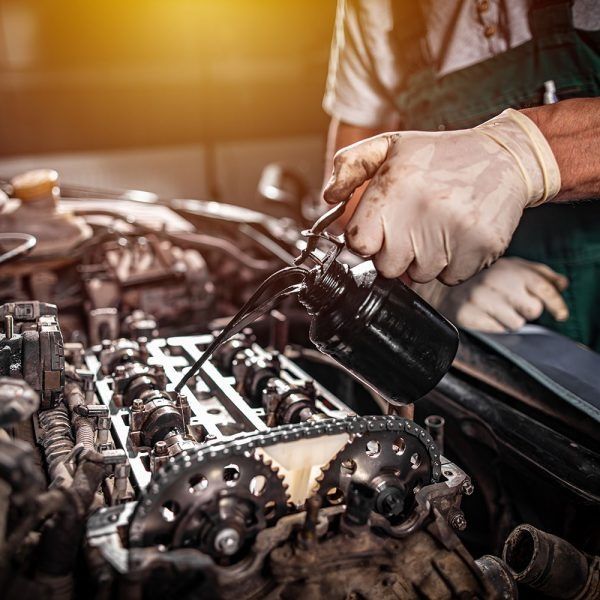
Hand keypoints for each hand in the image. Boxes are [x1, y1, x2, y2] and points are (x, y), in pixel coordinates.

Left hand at [323, 109, 560, 284]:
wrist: (506, 156)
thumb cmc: (442, 155)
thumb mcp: (391, 145)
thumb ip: (351, 167)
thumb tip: (329, 197)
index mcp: (394, 190)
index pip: (360, 244)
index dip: (369, 240)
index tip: (381, 230)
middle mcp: (420, 212)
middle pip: (388, 267)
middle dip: (396, 253)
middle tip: (414, 227)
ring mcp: (452, 233)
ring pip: (420, 275)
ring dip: (425, 259)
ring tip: (438, 227)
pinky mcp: (479, 248)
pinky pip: (450, 277)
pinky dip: (452, 264)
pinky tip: (457, 235)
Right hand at [423, 257, 568, 331]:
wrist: (438, 286)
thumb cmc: (478, 277)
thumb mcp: (510, 266)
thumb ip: (540, 273)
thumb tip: (562, 283)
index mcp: (511, 268)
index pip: (546, 288)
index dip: (557, 304)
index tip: (561, 315)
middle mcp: (498, 282)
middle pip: (533, 310)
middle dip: (525, 311)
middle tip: (511, 305)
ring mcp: (482, 300)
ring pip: (515, 325)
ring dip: (507, 321)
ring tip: (493, 310)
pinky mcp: (470, 316)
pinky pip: (496, 333)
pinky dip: (493, 328)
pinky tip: (484, 317)